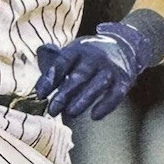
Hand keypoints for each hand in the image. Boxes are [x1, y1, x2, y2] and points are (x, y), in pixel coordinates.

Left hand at [35, 21, 152, 120]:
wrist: (124, 47)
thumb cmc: (88, 56)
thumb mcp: (71, 52)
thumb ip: (53, 60)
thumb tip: (39, 64)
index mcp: (78, 49)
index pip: (63, 62)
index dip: (51, 78)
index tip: (41, 94)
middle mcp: (95, 57)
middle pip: (80, 75)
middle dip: (65, 93)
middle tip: (53, 110)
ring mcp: (111, 68)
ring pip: (98, 84)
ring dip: (84, 99)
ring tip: (71, 113)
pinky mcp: (124, 81)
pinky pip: (116, 94)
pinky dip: (106, 105)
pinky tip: (94, 116)